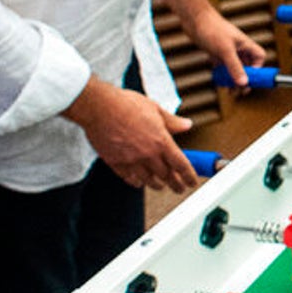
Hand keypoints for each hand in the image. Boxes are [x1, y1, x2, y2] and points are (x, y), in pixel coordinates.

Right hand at [64, 78, 197, 190]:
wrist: (99, 107)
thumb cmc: (126, 103)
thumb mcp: (155, 108)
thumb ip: (172, 121)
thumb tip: (187, 125)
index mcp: (161, 141)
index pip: (180, 164)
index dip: (188, 176)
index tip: (192, 182)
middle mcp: (147, 154)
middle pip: (166, 175)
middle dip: (175, 184)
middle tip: (180, 189)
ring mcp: (130, 160)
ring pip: (147, 180)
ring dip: (156, 185)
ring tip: (161, 186)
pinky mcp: (114, 162)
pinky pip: (128, 178)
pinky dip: (136, 182)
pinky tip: (139, 183)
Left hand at [186, 8, 265, 90]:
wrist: (195, 19)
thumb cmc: (212, 29)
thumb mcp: (225, 50)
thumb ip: (235, 67)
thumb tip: (244, 83)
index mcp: (245, 44)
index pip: (259, 57)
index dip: (257, 68)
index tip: (250, 78)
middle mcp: (238, 48)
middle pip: (247, 66)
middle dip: (245, 78)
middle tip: (240, 91)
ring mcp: (227, 51)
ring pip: (235, 68)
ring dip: (233, 79)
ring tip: (230, 90)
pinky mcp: (216, 53)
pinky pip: (224, 67)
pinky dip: (223, 75)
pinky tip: (220, 81)